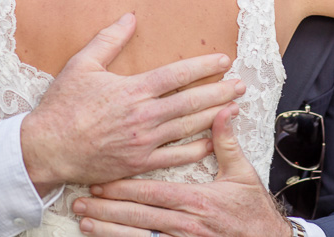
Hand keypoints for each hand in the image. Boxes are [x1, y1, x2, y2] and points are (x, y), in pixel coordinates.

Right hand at [21, 13, 245, 195]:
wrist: (47, 148)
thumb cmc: (62, 106)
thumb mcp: (81, 65)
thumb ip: (108, 40)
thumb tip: (130, 17)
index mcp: (131, 90)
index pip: (177, 75)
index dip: (203, 67)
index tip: (223, 61)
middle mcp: (142, 116)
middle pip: (191, 101)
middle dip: (220, 91)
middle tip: (241, 85)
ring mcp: (143, 142)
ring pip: (188, 127)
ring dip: (215, 116)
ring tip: (235, 107)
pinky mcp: (139, 163)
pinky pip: (176, 157)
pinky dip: (197, 149)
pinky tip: (212, 141)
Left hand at [73, 106, 290, 236]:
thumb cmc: (253, 211)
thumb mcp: (242, 175)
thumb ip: (226, 143)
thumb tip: (223, 108)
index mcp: (196, 200)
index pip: (151, 192)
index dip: (123, 187)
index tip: (100, 180)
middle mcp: (185, 225)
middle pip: (136, 216)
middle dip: (107, 208)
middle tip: (80, 199)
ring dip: (108, 230)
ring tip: (84, 220)